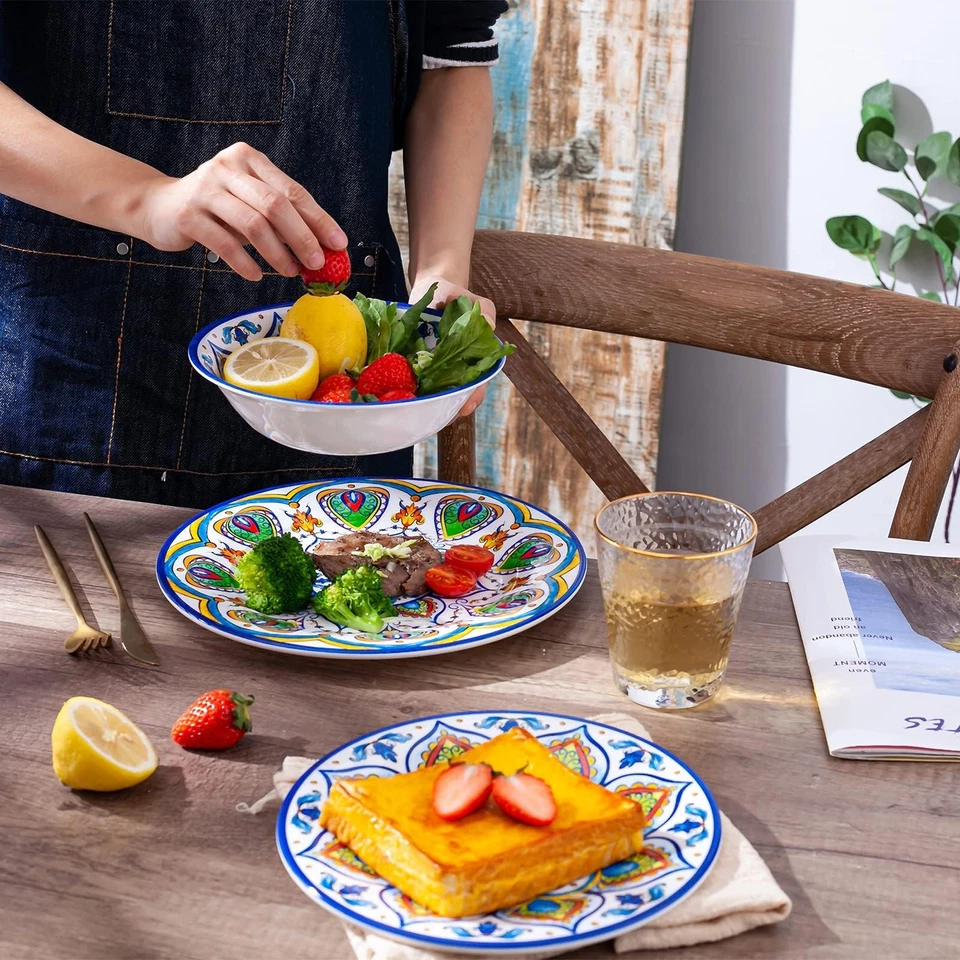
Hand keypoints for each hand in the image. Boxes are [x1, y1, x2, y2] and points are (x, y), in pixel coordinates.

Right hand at [137, 142, 346, 280]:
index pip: (292, 191)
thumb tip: (323, 247)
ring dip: (277, 254)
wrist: (158, 206)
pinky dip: (245, 264)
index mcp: (250, 159)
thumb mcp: (249, 203)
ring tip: (290, 272)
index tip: (338, 243)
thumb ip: (280, 217)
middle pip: (276, 205)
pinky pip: (225, 244)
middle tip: (317, 264)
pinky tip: (257, 275)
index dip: (319, 219)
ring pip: (253, 224)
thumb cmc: (216, 208)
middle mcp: (228, 168)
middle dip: (302, 238)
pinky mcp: (188, 215)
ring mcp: (206, 190)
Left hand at [409, 276, 495, 417]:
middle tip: (438, 416)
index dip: (472, 397)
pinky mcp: (414, 365)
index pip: (476, 385)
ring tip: (418, 413)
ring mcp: (432, 369)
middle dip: (447, 408)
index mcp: (471, 360)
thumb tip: (488, 324)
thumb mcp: (473, 300)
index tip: (466, 406)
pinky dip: (408, 390)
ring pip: (432, 394)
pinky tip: (401, 397)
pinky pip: (411, 380)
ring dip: (426, 404)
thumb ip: (483, 310)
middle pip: (453, 396)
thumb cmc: (454, 297)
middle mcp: (453, 369)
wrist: (430, 291)